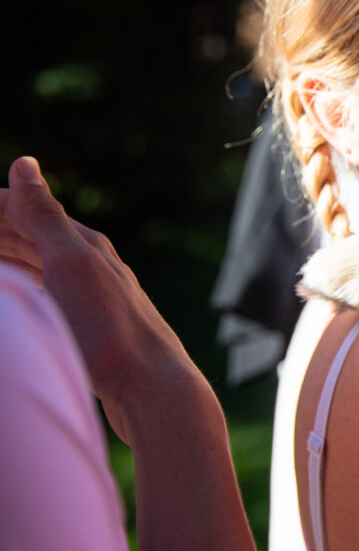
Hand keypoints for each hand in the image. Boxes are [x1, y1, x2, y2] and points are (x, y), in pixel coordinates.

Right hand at [0, 156, 201, 442]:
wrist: (152, 388)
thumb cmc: (110, 328)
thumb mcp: (71, 265)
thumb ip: (45, 218)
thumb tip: (23, 163)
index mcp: (85, 246)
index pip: (26, 211)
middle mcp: (93, 266)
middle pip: (31, 237)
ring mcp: (94, 298)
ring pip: (37, 267)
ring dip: (8, 257)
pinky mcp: (92, 329)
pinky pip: (45, 297)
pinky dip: (22, 287)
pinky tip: (22, 299)